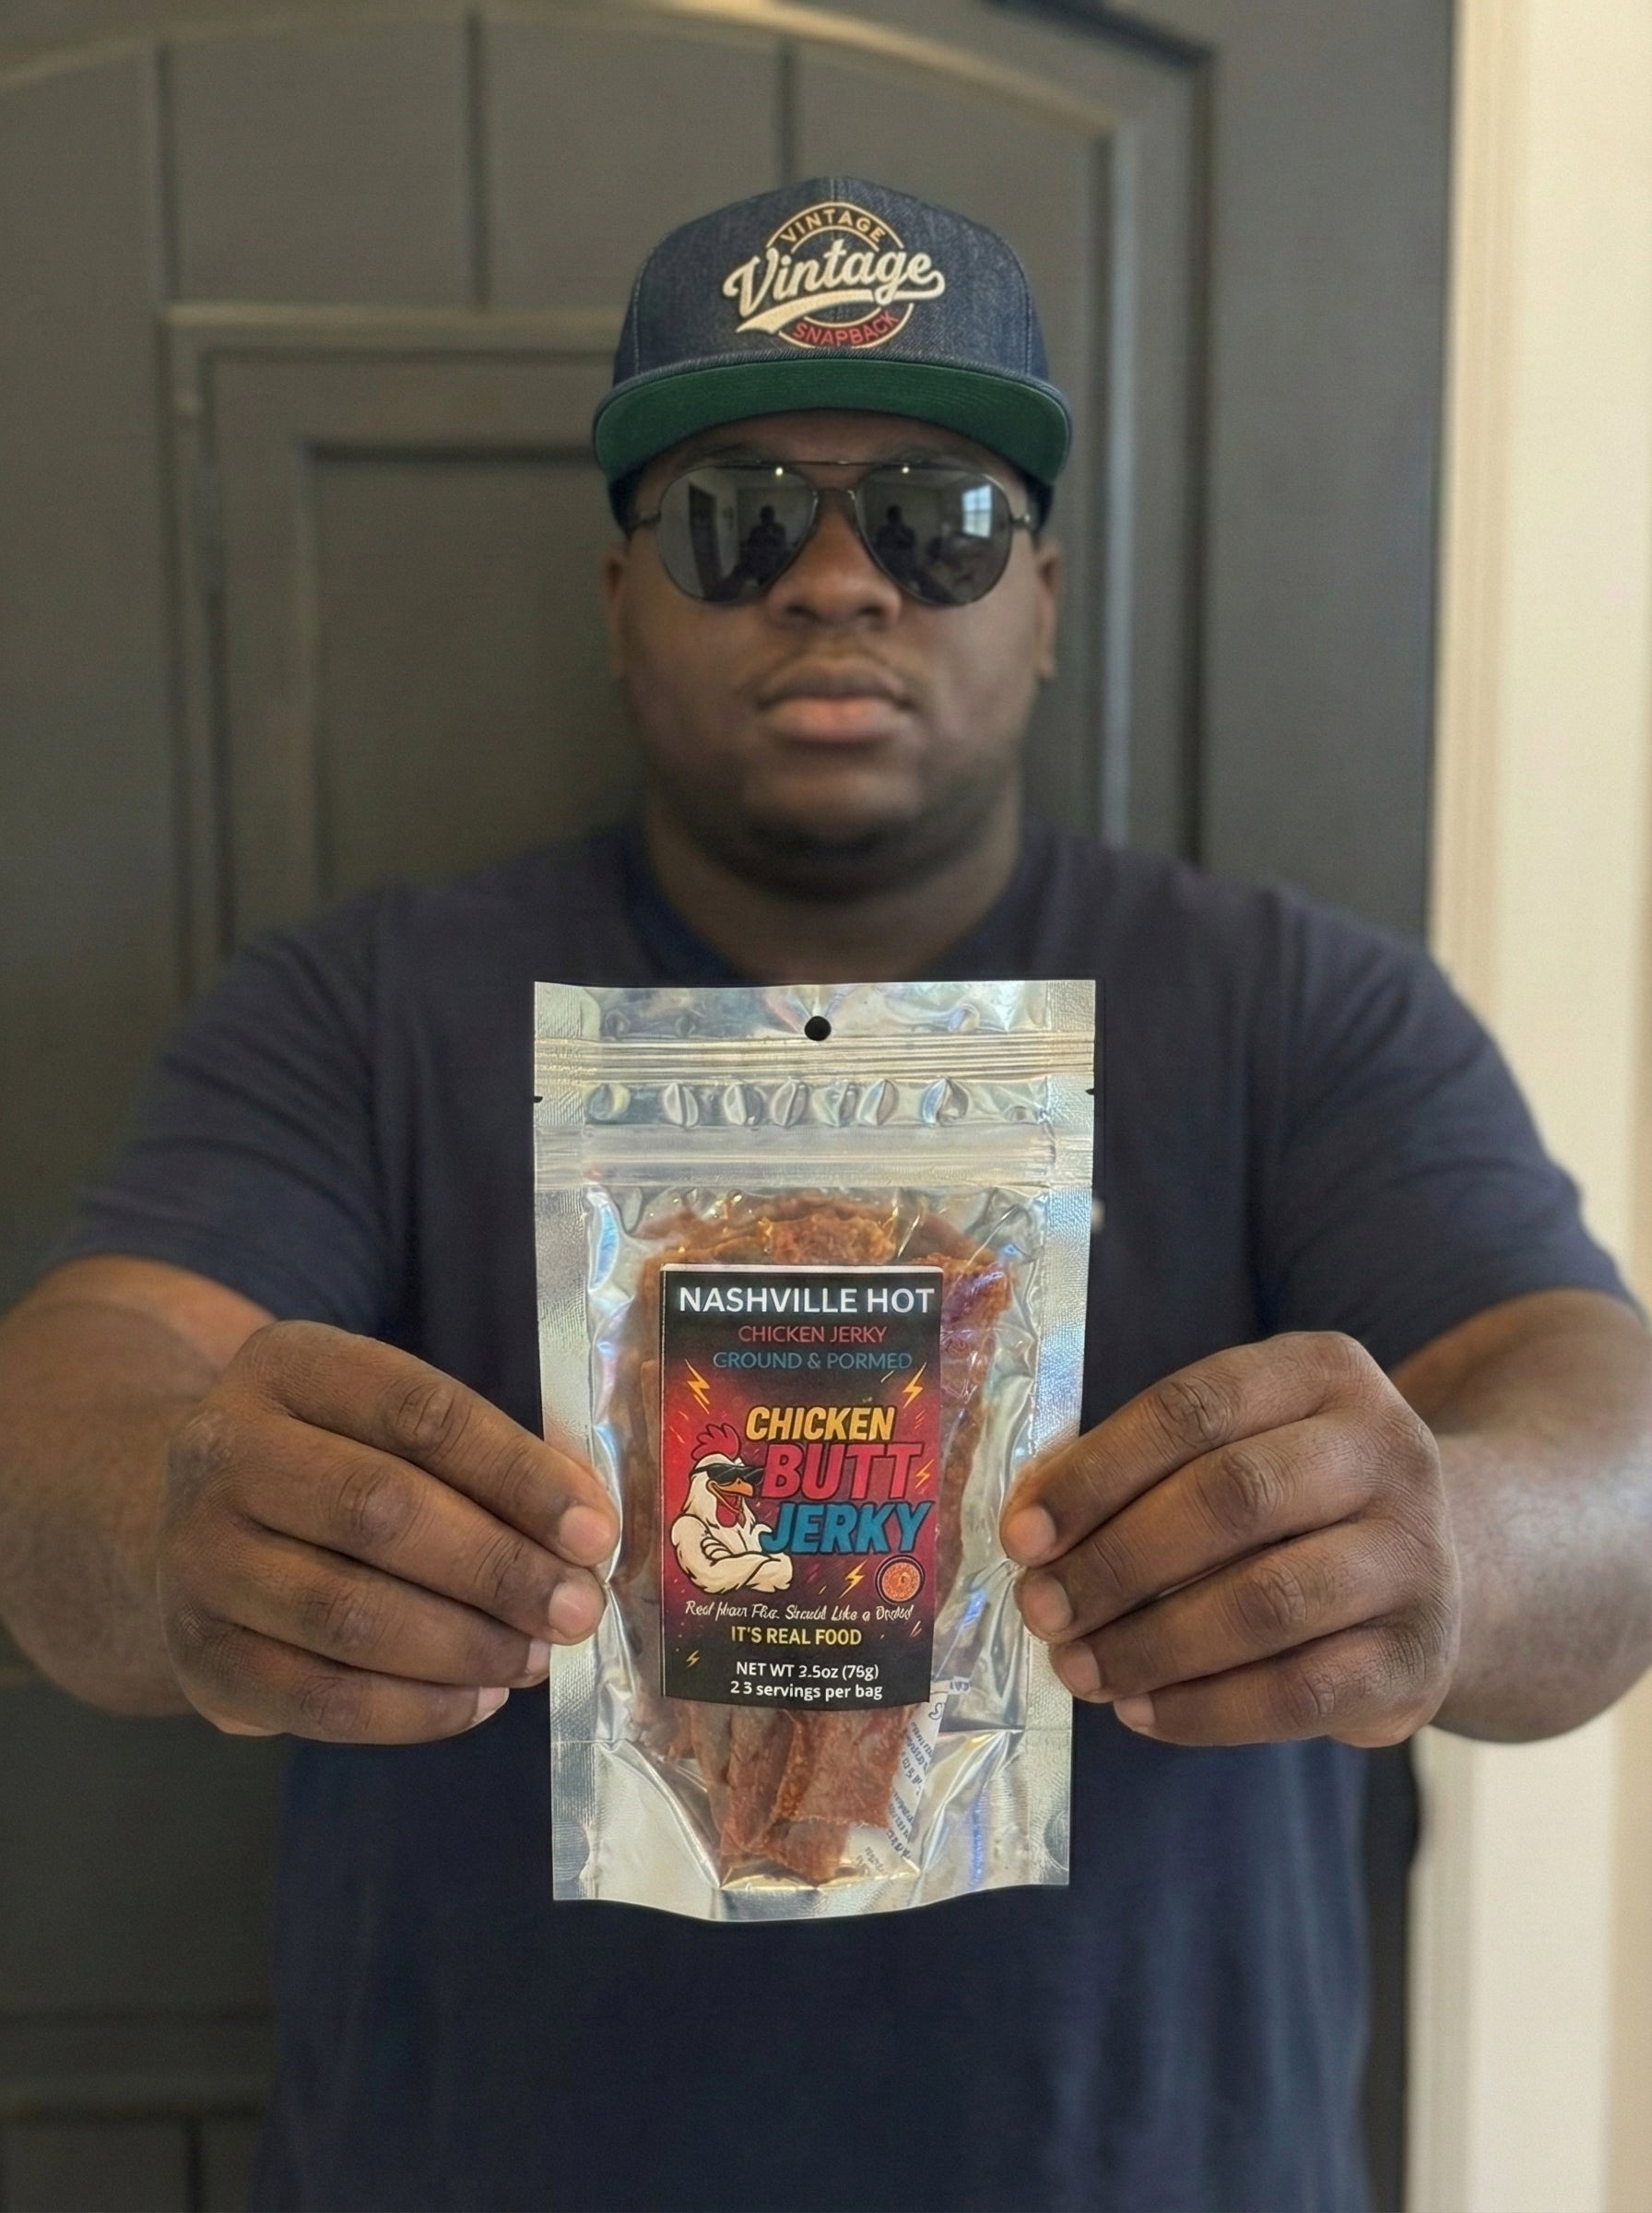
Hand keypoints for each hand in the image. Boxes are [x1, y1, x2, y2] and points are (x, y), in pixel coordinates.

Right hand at [156, 1322, 617, 1743]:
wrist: (198, 1520)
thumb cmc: (336, 1460)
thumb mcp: (388, 1420)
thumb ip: (481, 1457)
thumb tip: (586, 1527)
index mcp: (290, 1366)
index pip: (420, 1413)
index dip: (517, 1474)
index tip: (594, 1532)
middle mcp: (223, 1452)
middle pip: (379, 1512)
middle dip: (498, 1569)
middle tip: (577, 1610)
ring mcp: (195, 1557)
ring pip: (346, 1613)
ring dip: (463, 1646)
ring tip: (536, 1659)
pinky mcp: (198, 1656)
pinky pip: (316, 1698)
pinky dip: (412, 1710)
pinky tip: (478, 1701)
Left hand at [1000, 1333, 1460, 1746]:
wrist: (1438, 1566)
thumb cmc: (1290, 1499)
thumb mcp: (1237, 1444)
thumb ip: (1141, 1468)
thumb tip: (1031, 1526)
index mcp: (1322, 1371)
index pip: (1193, 1408)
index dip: (1097, 1473)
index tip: (1022, 1536)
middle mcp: (1386, 1449)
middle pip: (1233, 1499)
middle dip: (1117, 1562)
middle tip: (1041, 1609)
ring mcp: (1416, 1554)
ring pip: (1267, 1603)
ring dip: (1151, 1645)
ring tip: (1079, 1669)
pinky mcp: (1421, 1655)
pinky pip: (1300, 1692)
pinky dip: (1205, 1709)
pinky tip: (1141, 1710)